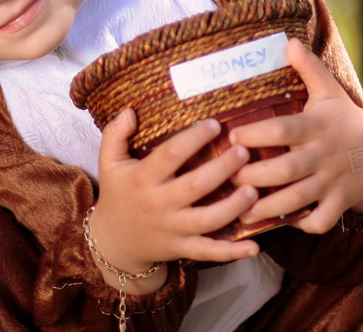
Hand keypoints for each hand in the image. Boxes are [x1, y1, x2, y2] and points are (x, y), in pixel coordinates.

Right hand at [86, 108, 260, 292]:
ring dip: (233, 207)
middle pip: (195, 186)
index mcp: (143, 179)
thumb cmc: (117, 194)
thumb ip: (115, 134)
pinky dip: (231, 252)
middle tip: (243, 151)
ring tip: (253, 190)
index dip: (194, 139)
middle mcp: (159, 204)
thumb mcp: (109, 163)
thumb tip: (129, 111)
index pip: (170, 155)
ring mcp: (172, 229)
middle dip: (222, 168)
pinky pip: (208, 252)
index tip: (215, 124)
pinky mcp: (182, 249)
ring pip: (207, 220)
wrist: (113, 242)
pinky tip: (254, 247)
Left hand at [228, 38, 362, 233]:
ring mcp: (333, 181)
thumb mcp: (329, 92)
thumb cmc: (343, 119)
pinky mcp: (341, 202)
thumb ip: (309, 69)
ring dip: (268, 207)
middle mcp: (323, 155)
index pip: (284, 129)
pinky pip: (322, 220)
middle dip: (255, 176)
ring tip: (240, 209)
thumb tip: (289, 41)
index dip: (257, 134)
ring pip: (298, 199)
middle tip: (226, 176)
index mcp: (316, 126)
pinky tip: (280, 222)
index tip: (231, 136)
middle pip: (286, 170)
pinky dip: (303, 224)